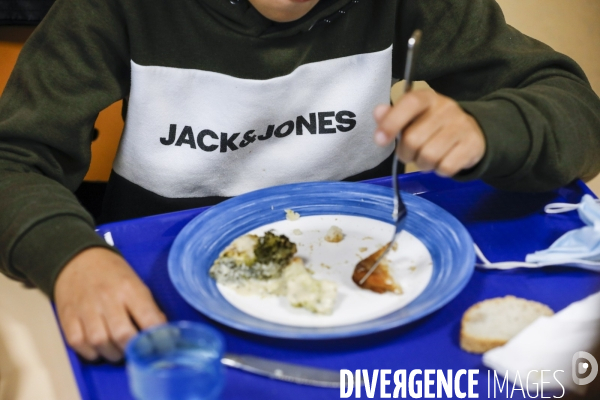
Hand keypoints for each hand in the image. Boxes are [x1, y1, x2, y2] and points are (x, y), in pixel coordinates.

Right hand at [54, 247, 165, 361]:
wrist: (78, 259)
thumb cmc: (113, 274)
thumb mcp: (137, 284)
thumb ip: (148, 308)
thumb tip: (161, 333)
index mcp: (129, 289)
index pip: (148, 318)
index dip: (156, 337)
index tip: (160, 347)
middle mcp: (107, 298)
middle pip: (122, 334)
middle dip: (131, 350)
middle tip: (134, 351)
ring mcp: (85, 308)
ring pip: (99, 341)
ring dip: (111, 353)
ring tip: (117, 351)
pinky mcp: (67, 316)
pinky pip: (77, 342)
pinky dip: (89, 351)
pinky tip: (98, 348)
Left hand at [373, 89, 485, 176]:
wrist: (472, 131)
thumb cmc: (433, 125)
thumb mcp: (412, 118)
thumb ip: (392, 117)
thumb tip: (378, 112)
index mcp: (428, 98)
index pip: (410, 104)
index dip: (391, 122)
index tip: (379, 140)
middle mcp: (446, 108)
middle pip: (414, 139)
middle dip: (406, 154)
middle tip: (410, 153)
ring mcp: (462, 125)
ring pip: (429, 156)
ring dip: (422, 164)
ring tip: (426, 158)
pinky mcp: (473, 144)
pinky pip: (446, 167)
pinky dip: (439, 170)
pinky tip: (442, 162)